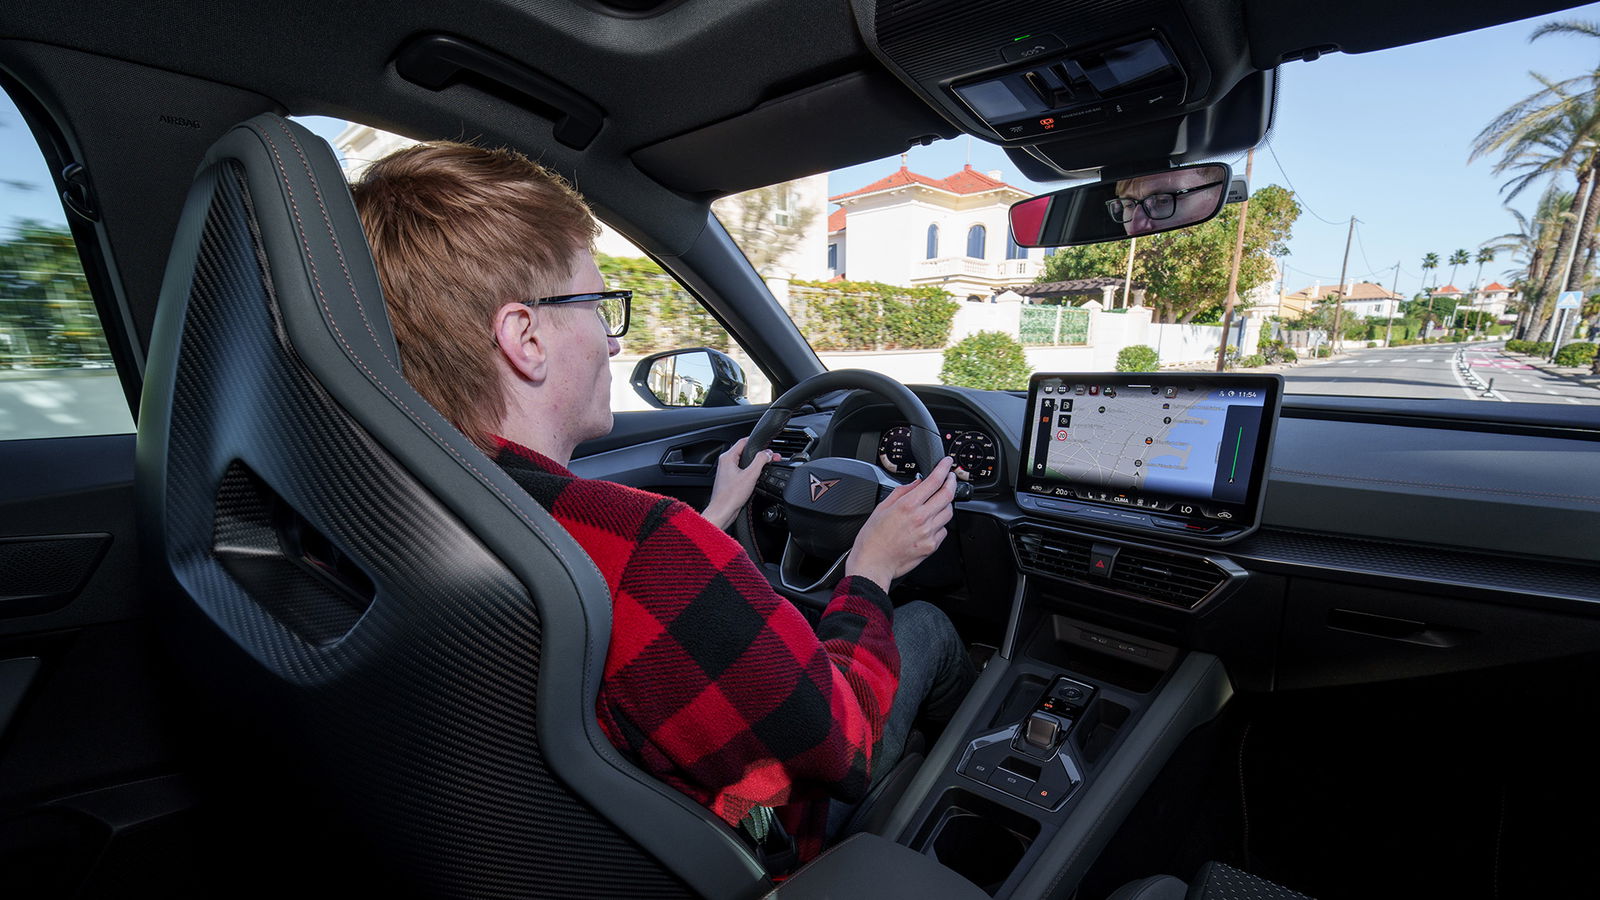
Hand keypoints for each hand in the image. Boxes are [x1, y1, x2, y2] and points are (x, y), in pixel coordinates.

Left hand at [702, 437, 777, 530]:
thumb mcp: (750, 475)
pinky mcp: (730, 480)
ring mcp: (727, 471)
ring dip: (756, 463)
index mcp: (728, 457)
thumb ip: (760, 461)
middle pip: (746, 451)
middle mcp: (726, 462)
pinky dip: (751, 471)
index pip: (744, 441)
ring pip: (745, 462)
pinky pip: (743, 471)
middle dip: (759, 454)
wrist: (723, 511)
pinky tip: (758, 476)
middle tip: (771, 457)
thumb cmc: (730, 496)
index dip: (757, 442)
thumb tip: (767, 453)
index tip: (768, 445)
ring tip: (767, 465)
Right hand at [846, 455, 955, 589]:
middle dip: (951, 482)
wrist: (873, 564)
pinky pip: (943, 530)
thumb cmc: (872, 539)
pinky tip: (930, 523)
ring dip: (946, 504)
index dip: (944, 468)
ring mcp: (928, 533)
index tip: (946, 463)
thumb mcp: (881, 508)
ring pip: (949, 512)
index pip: (933, 481)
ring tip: (938, 502)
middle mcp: (921, 518)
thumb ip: (901, 492)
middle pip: (947, 495)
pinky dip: (940, 523)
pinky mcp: (931, 546)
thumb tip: (916, 483)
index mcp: (907, 506)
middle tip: (950, 477)